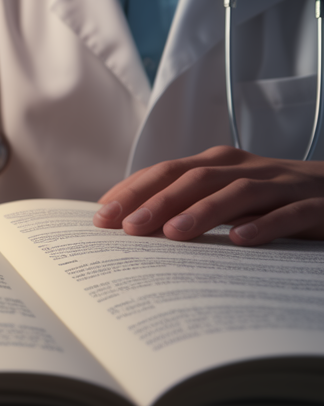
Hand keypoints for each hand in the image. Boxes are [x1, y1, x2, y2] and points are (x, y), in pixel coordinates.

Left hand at [93, 145, 323, 244]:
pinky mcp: (316, 206)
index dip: (134, 190)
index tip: (102, 215)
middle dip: (157, 200)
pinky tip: (239, 242)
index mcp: (221, 163)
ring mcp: (283, 185)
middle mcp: (247, 168)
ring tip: (172, 234)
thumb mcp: (229, 197)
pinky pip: (287, 214)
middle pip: (196, 178)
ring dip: (202, 212)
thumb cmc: (275, 199)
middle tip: (126, 227)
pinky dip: (263, 226)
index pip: (168, 170)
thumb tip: (134, 225)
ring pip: (238, 193)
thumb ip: (190, 204)